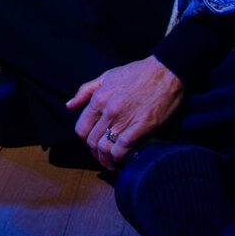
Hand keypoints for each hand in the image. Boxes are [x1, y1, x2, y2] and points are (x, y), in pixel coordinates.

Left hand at [66, 55, 183, 170]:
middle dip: (95, 153)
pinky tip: (121, 160)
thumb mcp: (107, 76)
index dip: (85, 140)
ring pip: (105, 148)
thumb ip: (85, 91)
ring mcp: (124, 119)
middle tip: (102, 157)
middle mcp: (108, 111)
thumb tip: (69, 106)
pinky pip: (123, 148)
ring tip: (110, 163)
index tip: (92, 144)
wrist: (165, 72)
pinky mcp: (141, 127)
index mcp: (98, 99)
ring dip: (105, 160)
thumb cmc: (137, 73)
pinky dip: (119, 157)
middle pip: (92, 141)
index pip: (82, 128)